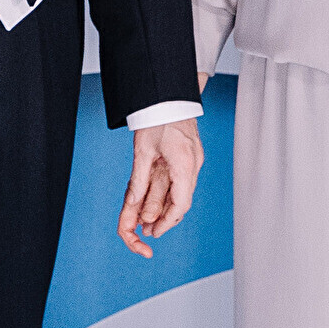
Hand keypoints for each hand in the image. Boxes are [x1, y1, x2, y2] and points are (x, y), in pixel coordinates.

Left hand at [118, 118, 203, 256]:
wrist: (169, 95)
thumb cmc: (156, 118)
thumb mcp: (142, 151)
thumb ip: (139, 180)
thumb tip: (133, 203)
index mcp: (183, 164)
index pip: (181, 204)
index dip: (168, 221)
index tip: (155, 232)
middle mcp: (193, 164)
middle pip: (183, 200)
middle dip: (166, 217)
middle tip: (149, 229)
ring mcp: (195, 159)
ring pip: (184, 192)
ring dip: (168, 206)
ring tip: (151, 218)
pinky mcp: (192, 154)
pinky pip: (184, 180)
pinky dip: (172, 192)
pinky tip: (160, 198)